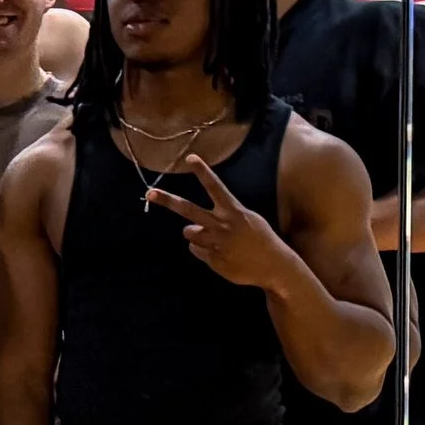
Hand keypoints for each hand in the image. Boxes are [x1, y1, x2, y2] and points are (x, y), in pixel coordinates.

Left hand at [145, 155, 299, 291]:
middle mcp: (221, 224)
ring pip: (189, 232)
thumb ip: (223, 218)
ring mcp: (214, 242)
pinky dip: (205, 251)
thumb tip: (196, 226)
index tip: (190, 158)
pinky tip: (222, 255)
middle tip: (150, 193)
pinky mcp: (211, 258)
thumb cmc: (261, 240)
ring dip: (195, 234)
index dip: (202, 171)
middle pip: (188, 209)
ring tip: (215, 239)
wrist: (274, 266)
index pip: (215, 186)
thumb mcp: (248, 220)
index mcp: (233, 211)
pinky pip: (196, 250)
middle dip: (168, 200)